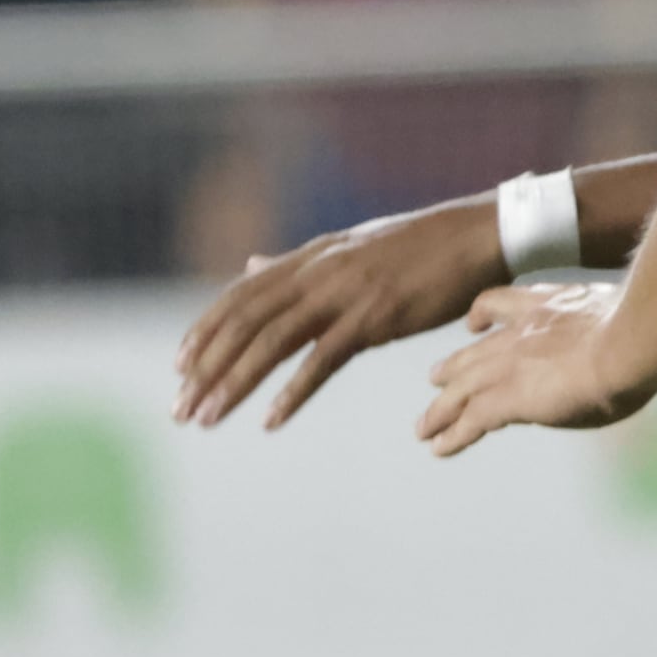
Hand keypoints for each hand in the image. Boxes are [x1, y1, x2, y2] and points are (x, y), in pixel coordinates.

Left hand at [178, 198, 510, 428]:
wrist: (478, 235)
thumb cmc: (420, 247)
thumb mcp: (348, 248)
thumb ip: (297, 264)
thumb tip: (251, 265)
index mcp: (310, 256)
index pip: (240, 295)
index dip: (204, 331)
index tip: (179, 368)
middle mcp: (317, 272)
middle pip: (244, 323)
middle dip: (206, 368)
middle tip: (181, 410)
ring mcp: (344, 294)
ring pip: (272, 343)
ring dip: (235, 384)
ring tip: (209, 418)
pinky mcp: (374, 318)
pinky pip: (322, 360)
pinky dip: (293, 391)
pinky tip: (273, 420)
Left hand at [418, 280, 638, 456]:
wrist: (635, 339)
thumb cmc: (648, 330)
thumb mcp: (628, 321)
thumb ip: (616, 333)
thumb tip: (638, 348)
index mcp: (552, 306)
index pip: (504, 304)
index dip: (485, 314)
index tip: (473, 323)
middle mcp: (523, 331)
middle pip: (476, 351)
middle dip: (454, 367)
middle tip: (434, 378)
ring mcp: (511, 364)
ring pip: (462, 389)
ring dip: (441, 410)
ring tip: (424, 427)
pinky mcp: (509, 397)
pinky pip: (471, 419)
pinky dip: (452, 435)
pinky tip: (439, 448)